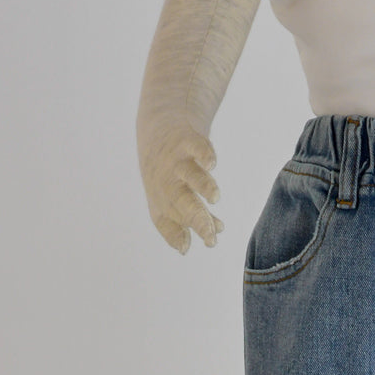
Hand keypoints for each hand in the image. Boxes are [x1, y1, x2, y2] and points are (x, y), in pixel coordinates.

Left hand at [138, 118, 223, 254]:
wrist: (157, 126)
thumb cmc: (167, 172)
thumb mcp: (172, 198)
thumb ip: (193, 218)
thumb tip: (216, 233)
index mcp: (161, 201)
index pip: (170, 222)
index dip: (178, 235)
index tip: (189, 247)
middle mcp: (167, 182)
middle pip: (183, 203)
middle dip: (198, 221)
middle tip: (211, 238)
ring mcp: (176, 161)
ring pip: (190, 175)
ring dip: (202, 186)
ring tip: (215, 198)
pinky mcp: (186, 140)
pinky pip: (196, 147)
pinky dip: (204, 154)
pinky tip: (211, 164)